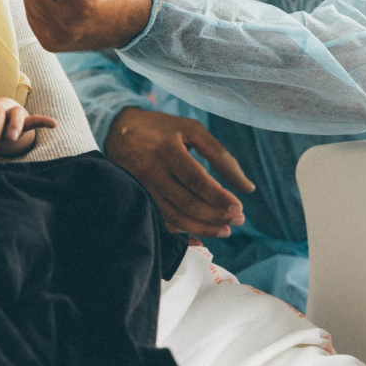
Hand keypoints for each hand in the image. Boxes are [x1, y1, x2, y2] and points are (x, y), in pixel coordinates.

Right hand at [105, 108, 254, 237]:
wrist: (117, 129)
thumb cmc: (162, 129)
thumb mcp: (192, 130)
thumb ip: (220, 155)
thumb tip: (248, 188)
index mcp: (168, 150)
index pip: (197, 181)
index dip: (219, 198)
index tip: (239, 208)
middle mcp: (152, 171)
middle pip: (187, 203)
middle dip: (216, 216)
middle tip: (238, 220)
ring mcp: (142, 187)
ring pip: (175, 217)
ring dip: (203, 228)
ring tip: (224, 230)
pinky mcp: (138, 198)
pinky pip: (161, 221)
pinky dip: (182, 233)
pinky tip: (201, 237)